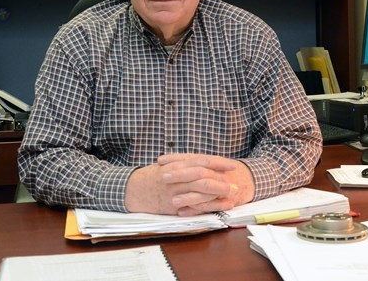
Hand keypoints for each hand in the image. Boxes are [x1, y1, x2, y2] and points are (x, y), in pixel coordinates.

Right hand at [124, 153, 253, 215]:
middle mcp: (175, 177)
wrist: (132, 190)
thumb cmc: (152, 176)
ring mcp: (174, 192)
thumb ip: (185, 162)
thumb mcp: (168, 164)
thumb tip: (207, 163)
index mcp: (175, 164)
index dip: (218, 163)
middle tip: (235, 183)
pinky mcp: (173, 206)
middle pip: (203, 176)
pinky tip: (223, 206)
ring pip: (200, 191)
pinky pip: (195, 206)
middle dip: (221, 180)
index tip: (232, 165)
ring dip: (219, 193)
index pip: (201, 160)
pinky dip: (211, 206)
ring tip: (232, 194)